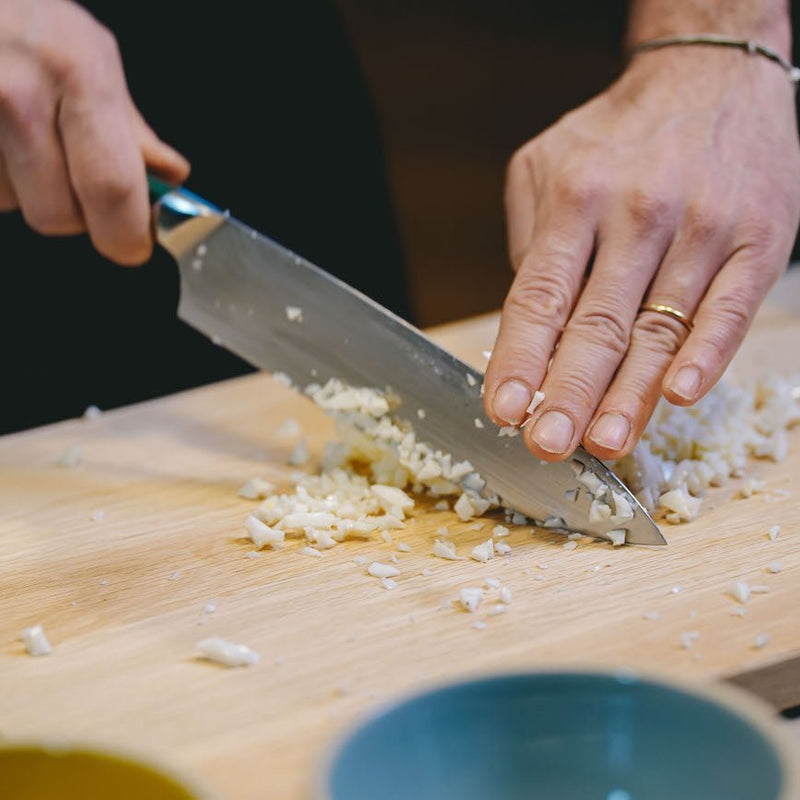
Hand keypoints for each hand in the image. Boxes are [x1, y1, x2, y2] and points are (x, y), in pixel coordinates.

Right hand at [0, 0, 189, 263]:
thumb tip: (169, 178)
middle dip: (76, 213)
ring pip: (15, 207)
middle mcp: (18, 95)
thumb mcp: (91, 56)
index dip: (125, 233)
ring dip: (28, 191)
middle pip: (58, 214)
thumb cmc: (30, 23)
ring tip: (25, 139)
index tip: (132, 245)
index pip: (111, 187)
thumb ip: (131, 128)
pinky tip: (2, 140)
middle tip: (76, 177)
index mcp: (78, 75)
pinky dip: (0, 179)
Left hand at [484, 46, 799, 460]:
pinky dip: (705, 356)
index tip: (503, 411)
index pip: (539, 296)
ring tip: (603, 444)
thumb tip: (527, 329)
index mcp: (577, 197)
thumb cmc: (616, 135)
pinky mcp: (758, 239)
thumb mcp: (546, 166)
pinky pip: (729, 309)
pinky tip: (677, 397)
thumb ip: (531, 244)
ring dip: (629, 396)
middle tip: (547, 445)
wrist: (712, 74)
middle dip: (568, 393)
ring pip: (660, 329)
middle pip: (597, 323)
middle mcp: (639, 213)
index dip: (520, 359)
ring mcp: (704, 227)